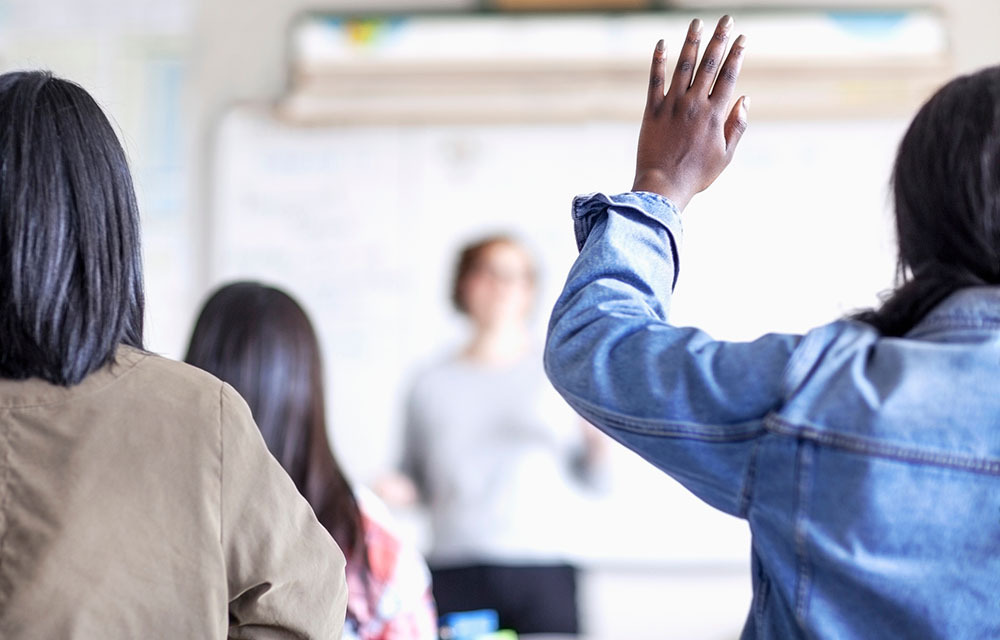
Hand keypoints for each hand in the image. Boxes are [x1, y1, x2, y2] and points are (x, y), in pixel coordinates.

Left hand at [632, 16, 747, 209]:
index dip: (736, 54)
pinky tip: (661, 43)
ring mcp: (672, 105)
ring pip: (684, 67)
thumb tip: (745, 98)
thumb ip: (737, 125)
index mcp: (715, 114)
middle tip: (725, 19)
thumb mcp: (726, 155)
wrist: (664, 186)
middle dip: (719, 39)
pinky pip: (655, 80)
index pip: (728, 76)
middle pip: (709, 64)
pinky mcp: (653, 110)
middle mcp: (694, 104)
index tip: (742, 37)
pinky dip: (658, 61)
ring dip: (692, 42)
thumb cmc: (697, 174)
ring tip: (697, 23)